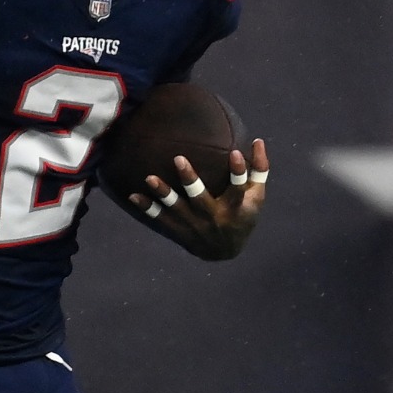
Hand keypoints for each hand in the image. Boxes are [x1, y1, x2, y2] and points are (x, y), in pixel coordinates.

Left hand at [128, 139, 269, 260]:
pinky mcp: (182, 232)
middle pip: (201, 199)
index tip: (234, 152)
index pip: (239, 188)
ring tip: (149, 177)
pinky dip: (148, 208)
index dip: (238, 171)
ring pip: (178, 210)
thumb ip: (259, 169)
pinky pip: (162, 220)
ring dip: (164, 194)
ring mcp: (196, 226)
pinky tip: (134, 196)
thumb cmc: (243, 215)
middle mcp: (216, 218)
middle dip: (190, 180)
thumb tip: (258, 140)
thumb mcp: (256, 196)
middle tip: (178, 158)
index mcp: (237, 208)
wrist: (226, 252)